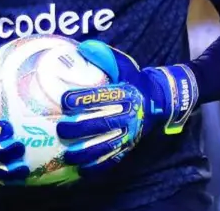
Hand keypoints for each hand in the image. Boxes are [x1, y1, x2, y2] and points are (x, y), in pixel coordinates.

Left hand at [57, 41, 197, 175]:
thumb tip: (83, 48)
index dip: (82, 99)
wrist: (158, 101)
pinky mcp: (128, 147)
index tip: (64, 101)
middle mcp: (127, 115)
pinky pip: (112, 160)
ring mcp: (128, 134)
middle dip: (79, 127)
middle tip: (61, 128)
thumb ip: (104, 56)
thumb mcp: (123, 65)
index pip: (101, 97)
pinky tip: (82, 171)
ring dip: (85, 152)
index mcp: (124, 94)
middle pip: (101, 123)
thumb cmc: (133, 81)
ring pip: (106, 146)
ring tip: (68, 154)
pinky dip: (97, 168)